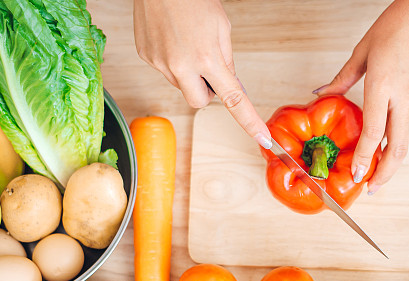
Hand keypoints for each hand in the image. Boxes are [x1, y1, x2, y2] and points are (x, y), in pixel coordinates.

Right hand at [133, 0, 270, 147]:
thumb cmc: (192, 0)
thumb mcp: (222, 29)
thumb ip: (227, 62)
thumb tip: (231, 87)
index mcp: (207, 59)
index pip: (233, 100)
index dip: (249, 121)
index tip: (262, 138)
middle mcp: (180, 66)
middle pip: (200, 101)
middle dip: (208, 91)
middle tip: (209, 67)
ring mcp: (159, 63)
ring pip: (182, 86)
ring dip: (189, 74)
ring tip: (187, 43)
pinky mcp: (146, 57)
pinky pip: (165, 71)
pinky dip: (172, 61)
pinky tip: (173, 39)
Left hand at [315, 0, 408, 193]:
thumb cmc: (396, 25)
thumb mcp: (363, 50)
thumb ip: (343, 78)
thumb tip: (322, 93)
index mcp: (383, 85)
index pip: (374, 133)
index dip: (366, 159)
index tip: (357, 175)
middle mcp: (403, 96)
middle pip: (397, 146)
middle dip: (385, 173)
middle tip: (372, 188)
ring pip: (407, 139)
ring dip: (394, 162)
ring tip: (380, 174)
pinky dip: (400, 141)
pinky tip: (390, 147)